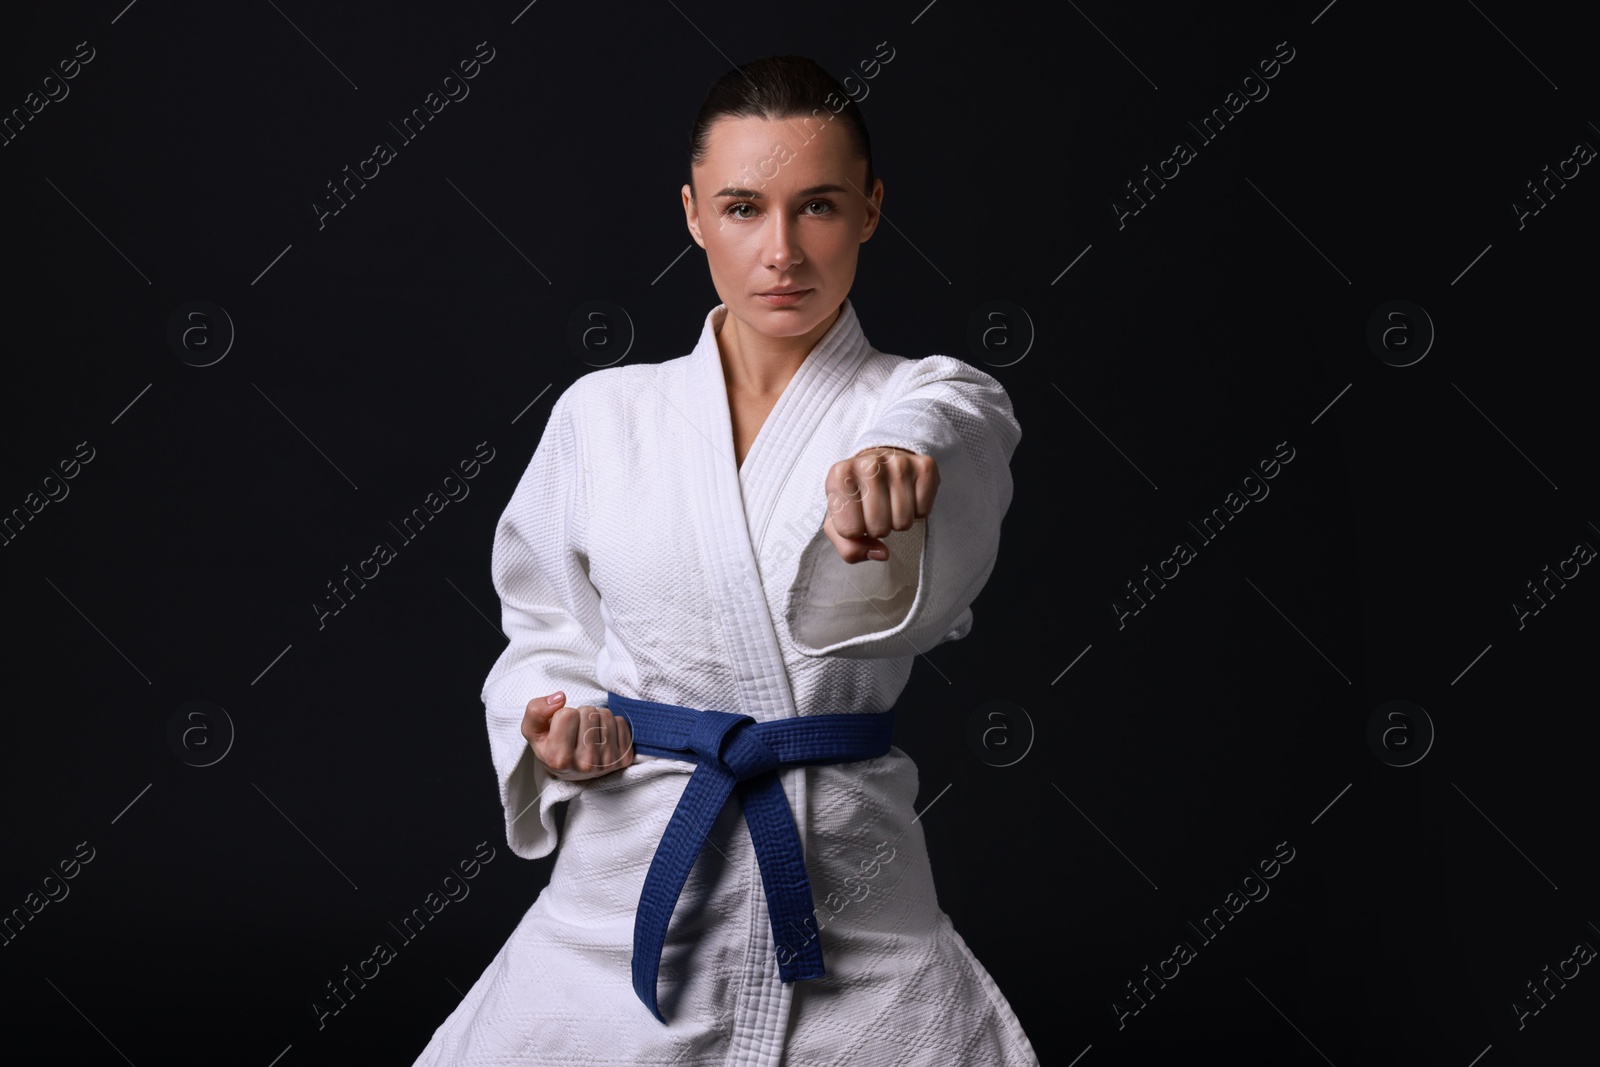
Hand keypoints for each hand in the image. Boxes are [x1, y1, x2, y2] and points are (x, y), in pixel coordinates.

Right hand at [522, 692, 634, 779]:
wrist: (573, 770)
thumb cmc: (551, 746)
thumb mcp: (533, 730)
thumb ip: (536, 710)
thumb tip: (560, 697)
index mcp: (558, 759)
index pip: (567, 714)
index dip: (563, 714)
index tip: (562, 728)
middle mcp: (584, 765)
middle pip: (589, 712)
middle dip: (582, 714)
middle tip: (576, 729)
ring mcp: (606, 763)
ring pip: (606, 715)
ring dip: (597, 717)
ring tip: (589, 731)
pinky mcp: (624, 759)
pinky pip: (621, 722)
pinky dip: (612, 724)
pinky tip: (602, 736)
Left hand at [822, 446, 938, 563]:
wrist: (879, 462)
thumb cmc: (856, 496)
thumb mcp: (839, 522)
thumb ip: (849, 548)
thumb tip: (882, 554)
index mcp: (840, 475)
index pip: (850, 532)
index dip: (856, 532)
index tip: (856, 515)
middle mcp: (869, 464)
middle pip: (879, 528)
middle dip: (878, 528)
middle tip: (876, 509)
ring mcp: (900, 463)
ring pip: (903, 522)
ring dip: (898, 521)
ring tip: (891, 503)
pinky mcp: (925, 466)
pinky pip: (923, 512)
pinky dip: (917, 511)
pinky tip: (907, 496)